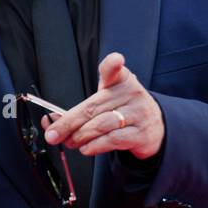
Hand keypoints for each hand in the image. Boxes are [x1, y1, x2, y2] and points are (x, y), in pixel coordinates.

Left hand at [43, 52, 164, 159]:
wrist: (155, 127)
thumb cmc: (123, 109)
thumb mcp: (105, 100)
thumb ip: (80, 109)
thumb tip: (51, 120)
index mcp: (120, 80)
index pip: (114, 70)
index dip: (113, 64)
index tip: (116, 60)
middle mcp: (130, 94)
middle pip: (93, 107)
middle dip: (68, 123)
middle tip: (52, 134)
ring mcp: (137, 114)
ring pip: (101, 125)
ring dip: (80, 136)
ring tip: (70, 142)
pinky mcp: (140, 134)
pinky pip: (112, 140)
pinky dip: (94, 146)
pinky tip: (86, 148)